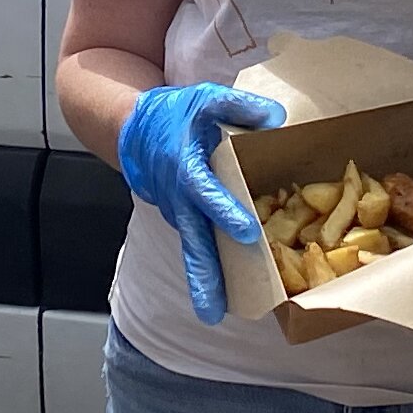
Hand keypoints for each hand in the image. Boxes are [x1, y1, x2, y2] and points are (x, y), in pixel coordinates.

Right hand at [115, 83, 281, 324]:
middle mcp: (180, 198)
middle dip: (203, 276)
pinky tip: (225, 291)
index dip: (225, 211)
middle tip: (212, 311)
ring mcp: (180, 213)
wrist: (135, 130)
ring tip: (214, 313)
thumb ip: (240, 107)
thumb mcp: (206, 99)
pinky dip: (209, 268)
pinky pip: (199, 245)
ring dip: (204, 281)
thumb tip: (277, 119)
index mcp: (186, 167)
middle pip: (194, 241)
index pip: (207, 192)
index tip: (246, 232)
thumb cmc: (176, 114)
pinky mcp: (184, 220)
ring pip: (194, 250)